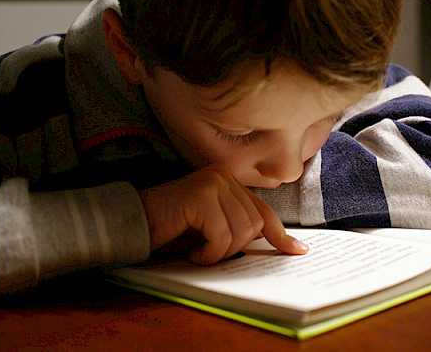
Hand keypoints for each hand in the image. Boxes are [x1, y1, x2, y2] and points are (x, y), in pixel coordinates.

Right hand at [139, 164, 307, 263]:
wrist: (133, 223)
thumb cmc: (171, 229)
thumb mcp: (212, 228)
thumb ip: (239, 227)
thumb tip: (280, 245)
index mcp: (229, 182)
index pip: (263, 211)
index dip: (281, 235)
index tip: (297, 251)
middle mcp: (223, 176)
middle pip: (254, 225)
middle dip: (234, 248)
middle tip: (208, 251)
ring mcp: (213, 182)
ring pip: (241, 232)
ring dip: (219, 252)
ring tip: (198, 250)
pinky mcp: (201, 195)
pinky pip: (221, 236)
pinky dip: (207, 253)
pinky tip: (191, 250)